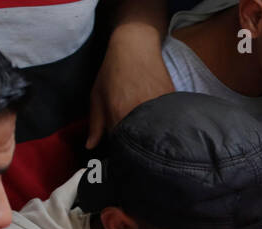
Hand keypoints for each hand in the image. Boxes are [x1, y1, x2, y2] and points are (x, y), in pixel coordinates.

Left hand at [86, 22, 173, 147]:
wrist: (136, 47)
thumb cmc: (113, 70)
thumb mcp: (97, 95)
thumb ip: (95, 124)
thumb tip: (90, 146)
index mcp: (119, 114)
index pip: (121, 146)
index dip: (120, 148)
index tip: (120, 146)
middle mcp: (139, 113)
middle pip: (140, 143)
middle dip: (136, 143)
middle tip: (132, 135)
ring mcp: (158, 108)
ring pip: (156, 134)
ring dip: (150, 134)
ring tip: (145, 125)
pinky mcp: (171, 102)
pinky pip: (168, 122)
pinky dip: (163, 124)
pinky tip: (157, 118)